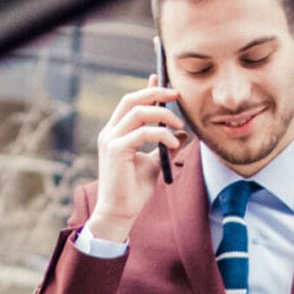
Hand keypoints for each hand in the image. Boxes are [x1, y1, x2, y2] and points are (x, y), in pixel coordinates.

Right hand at [86, 81, 187, 243]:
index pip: (131, 103)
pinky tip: (174, 143)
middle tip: (177, 94)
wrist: (120, 213)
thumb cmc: (133, 191)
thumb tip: (183, 133)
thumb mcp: (154, 163)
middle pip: (132, 99)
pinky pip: (143, 132)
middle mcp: (110, 133)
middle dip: (155, 92)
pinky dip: (162, 134)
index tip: (163, 80)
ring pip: (138, 112)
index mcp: (115, 133)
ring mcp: (111, 140)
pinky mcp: (116, 150)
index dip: (147, 89)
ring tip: (180, 124)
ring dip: (163, 114)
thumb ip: (165, 146)